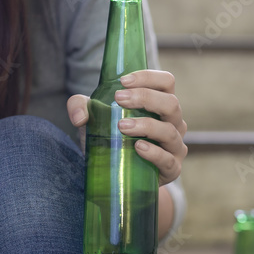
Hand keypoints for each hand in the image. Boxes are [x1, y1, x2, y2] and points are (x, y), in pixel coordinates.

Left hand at [66, 70, 187, 184]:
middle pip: (171, 103)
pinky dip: (154, 153)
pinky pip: (168, 160)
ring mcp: (175, 146)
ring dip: (147, 125)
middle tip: (119, 99)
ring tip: (122, 127)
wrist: (117, 175)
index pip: (166, 82)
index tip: (123, 81)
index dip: (149, 77)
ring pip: (169, 131)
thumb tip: (79, 116)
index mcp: (160, 104)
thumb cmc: (111, 139)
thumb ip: (80, 107)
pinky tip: (138, 148)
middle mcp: (173, 122)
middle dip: (146, 97)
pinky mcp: (172, 169)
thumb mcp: (94, 119)